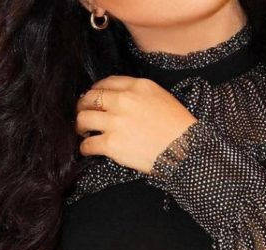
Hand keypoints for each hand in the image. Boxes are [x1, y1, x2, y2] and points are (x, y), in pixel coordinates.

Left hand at [75, 75, 197, 173]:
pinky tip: (88, 149)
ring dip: (80, 126)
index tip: (92, 98)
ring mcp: (116, 122)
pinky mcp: (112, 144)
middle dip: (83, 107)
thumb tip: (119, 99)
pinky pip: (88, 144)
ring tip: (84, 132)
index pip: (106, 82)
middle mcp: (124, 101)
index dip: (95, 90)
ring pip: (83, 119)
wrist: (185, 150)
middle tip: (83, 115)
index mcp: (138, 87)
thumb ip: (139, 94)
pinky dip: (85, 148)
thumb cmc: (178, 127)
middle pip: (90, 98)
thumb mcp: (162, 97)